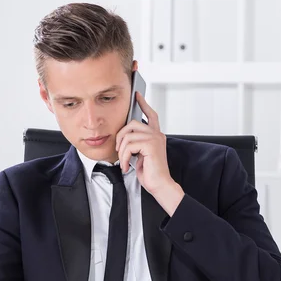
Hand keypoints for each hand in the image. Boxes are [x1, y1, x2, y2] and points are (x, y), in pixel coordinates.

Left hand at [115, 92, 183, 214]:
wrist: (160, 185)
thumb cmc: (151, 173)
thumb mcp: (140, 155)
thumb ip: (136, 143)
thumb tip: (123, 137)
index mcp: (156, 135)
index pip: (150, 115)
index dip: (143, 103)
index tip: (136, 94)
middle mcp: (157, 134)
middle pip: (132, 123)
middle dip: (120, 137)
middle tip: (119, 151)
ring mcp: (155, 138)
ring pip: (128, 135)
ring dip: (121, 151)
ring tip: (124, 162)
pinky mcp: (151, 145)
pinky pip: (129, 145)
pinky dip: (124, 157)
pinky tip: (127, 166)